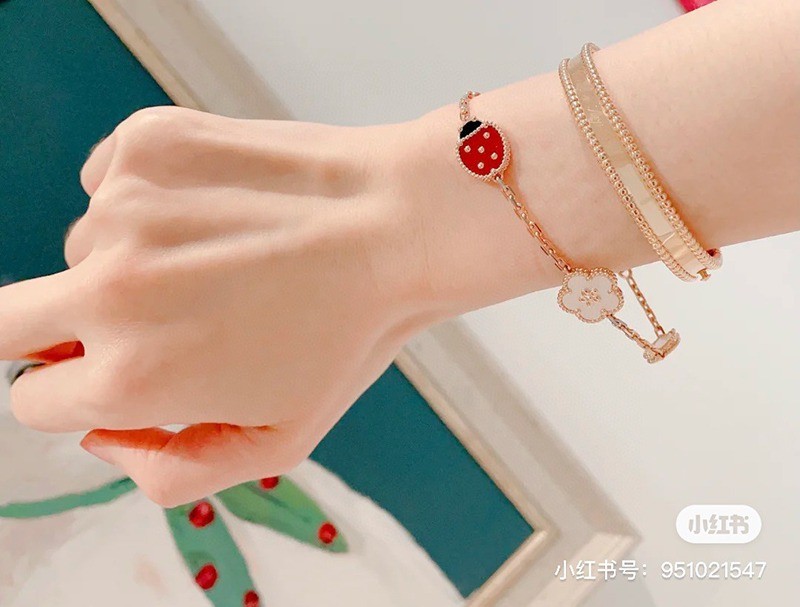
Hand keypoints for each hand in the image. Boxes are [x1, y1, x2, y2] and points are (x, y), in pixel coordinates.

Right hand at [1, 106, 439, 506]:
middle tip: (131, 321)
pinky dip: (145, 199)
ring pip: (83, 250)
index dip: (78, 395)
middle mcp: (108, 288)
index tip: (120, 375)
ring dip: (130, 261)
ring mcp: (121, 205)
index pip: (34, 400)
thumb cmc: (346, 338)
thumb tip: (100, 436)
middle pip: (7, 324)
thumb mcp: (276, 444)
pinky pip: (107, 180)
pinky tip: (215, 209)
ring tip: (221, 257)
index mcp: (131, 378)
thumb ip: (170, 471)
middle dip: (51, 336)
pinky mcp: (145, 142)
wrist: (400, 225)